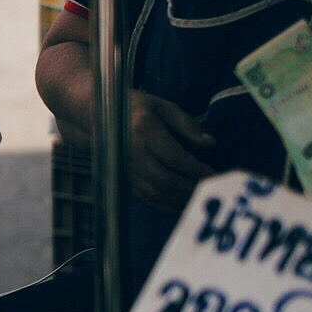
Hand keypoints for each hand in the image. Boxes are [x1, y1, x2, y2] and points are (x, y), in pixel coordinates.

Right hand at [127, 91, 216, 210]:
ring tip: (201, 200)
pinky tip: (182, 204)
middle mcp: (132, 152)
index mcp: (143, 130)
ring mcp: (126, 168)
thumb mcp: (162, 106)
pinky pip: (146, 198)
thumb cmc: (135, 109)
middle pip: (164, 179)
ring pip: (155, 193)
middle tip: (211, 191)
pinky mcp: (125, 179)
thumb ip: (186, 124)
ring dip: (180, 200)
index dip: (195, 169)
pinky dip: (166, 205)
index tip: (214, 175)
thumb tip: (210, 143)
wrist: (97, 117)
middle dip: (190, 189)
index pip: (173, 156)